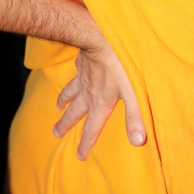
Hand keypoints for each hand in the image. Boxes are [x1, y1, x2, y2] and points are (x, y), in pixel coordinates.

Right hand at [53, 35, 146, 160]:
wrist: (101, 38)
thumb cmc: (121, 65)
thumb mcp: (132, 93)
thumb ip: (135, 117)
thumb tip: (138, 142)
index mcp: (100, 104)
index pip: (91, 129)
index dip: (85, 143)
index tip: (79, 156)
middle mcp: (88, 93)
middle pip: (74, 113)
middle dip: (66, 125)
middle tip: (56, 133)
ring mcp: (82, 78)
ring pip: (69, 93)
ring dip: (63, 102)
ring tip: (58, 107)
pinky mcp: (81, 63)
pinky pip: (73, 74)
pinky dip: (71, 79)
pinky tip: (72, 76)